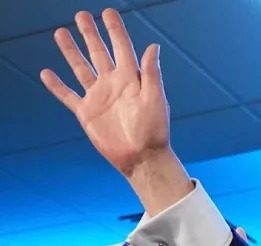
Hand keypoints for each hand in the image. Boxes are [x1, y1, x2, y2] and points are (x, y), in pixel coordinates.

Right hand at [41, 10, 170, 177]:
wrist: (142, 157)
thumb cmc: (154, 130)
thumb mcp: (156, 99)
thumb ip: (151, 73)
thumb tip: (152, 46)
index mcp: (131, 78)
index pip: (122, 48)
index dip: (115, 30)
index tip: (108, 12)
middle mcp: (113, 84)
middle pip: (98, 53)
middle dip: (90, 34)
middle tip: (82, 15)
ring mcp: (98, 97)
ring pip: (81, 68)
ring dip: (71, 52)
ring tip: (61, 33)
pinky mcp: (86, 112)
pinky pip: (68, 95)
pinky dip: (57, 85)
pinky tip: (47, 72)